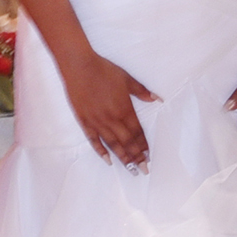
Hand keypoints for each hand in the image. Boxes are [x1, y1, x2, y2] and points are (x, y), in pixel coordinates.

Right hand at [62, 42, 162, 165]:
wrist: (80, 67)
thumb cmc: (104, 70)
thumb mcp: (127, 79)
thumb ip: (142, 91)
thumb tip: (157, 99)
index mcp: (124, 109)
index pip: (137, 132)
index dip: (143, 145)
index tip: (148, 157)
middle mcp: (112, 119)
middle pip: (127, 142)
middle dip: (136, 157)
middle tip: (143, 170)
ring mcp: (97, 122)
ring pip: (112, 144)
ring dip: (123, 157)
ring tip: (130, 170)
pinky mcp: (84, 121)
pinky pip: (94, 140)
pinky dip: (101, 151)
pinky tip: (108, 160)